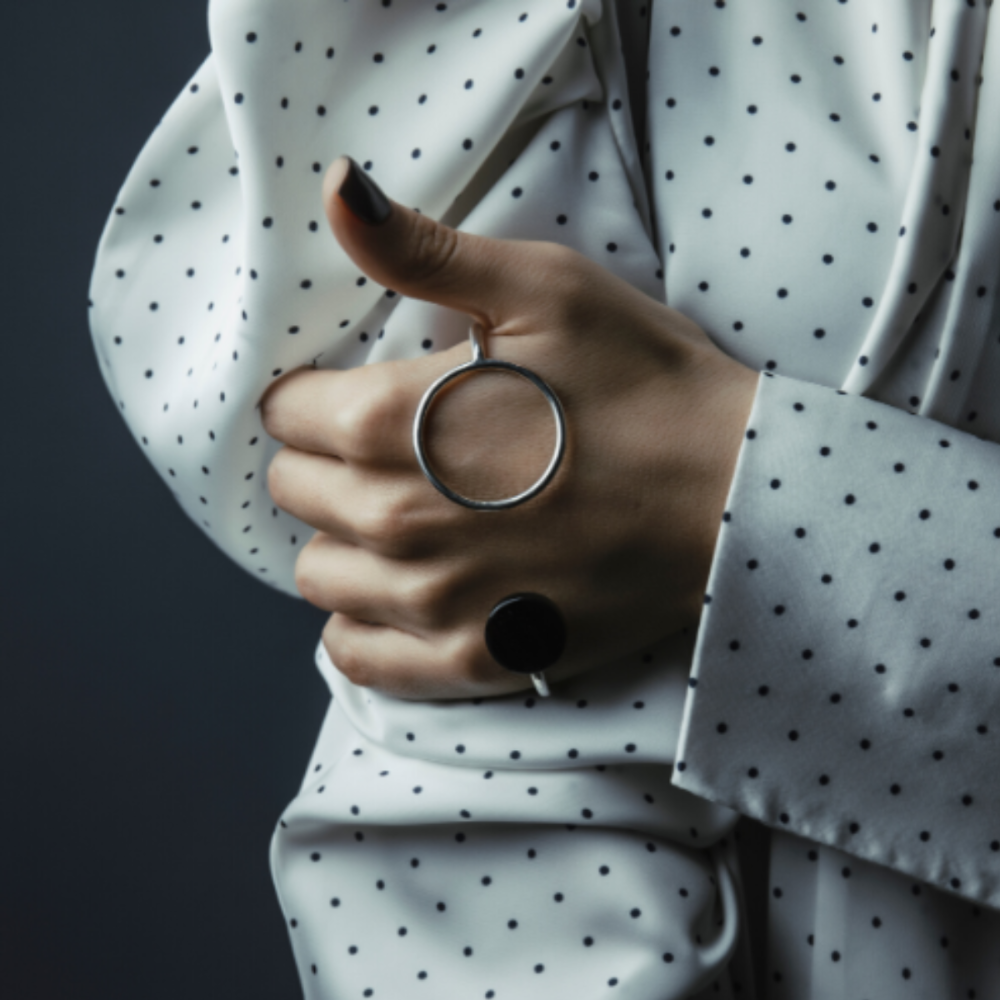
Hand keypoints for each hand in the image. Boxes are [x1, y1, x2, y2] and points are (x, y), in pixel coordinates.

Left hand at [260, 157, 757, 700]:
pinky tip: (404, 594)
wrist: (732, 496)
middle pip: (294, 495)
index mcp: (388, 422)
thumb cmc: (644, 385)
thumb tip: (336, 188)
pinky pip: (361, 657)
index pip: (285, 416)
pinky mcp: (471, 658)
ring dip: (345, 543)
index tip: (361, 395)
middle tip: (392, 451)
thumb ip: (422, 248)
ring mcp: (431, 601)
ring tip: (404, 520)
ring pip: (319, 575)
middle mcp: (392, 520)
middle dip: (327, 464)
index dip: (317, 397)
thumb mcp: (543, 288)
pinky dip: (364, 625)